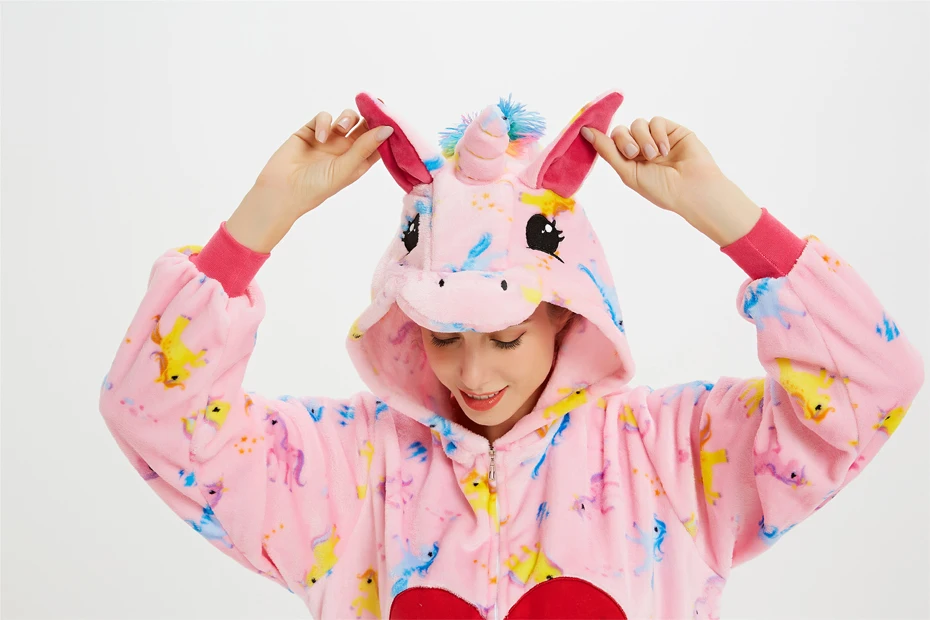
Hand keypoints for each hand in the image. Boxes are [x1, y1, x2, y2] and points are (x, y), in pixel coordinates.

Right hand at [227, 109, 393, 251]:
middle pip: (364, 126)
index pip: (377, 143)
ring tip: (341, 127)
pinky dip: (324, 123)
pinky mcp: (311, 130)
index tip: (392, 119)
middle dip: (370, 116)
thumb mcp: (346, 168)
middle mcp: (345, 150)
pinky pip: (323, 117)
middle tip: (376, 105)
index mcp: (358, 162)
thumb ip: (365, 147)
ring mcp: (329, 139)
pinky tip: (319, 137)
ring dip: (347, 118)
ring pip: (346, 118)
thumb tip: (388, 129)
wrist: (282, 189)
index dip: (385, 131)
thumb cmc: (317, 187)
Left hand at [581, 118, 761, 245]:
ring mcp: (657, 139)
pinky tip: (664, 149)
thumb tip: (585, 132)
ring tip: (653, 156)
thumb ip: (608, 151)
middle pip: (621, 131)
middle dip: (624, 141)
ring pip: (638, 124)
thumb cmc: (660, 188)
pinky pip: (656, 121)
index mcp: (629, 162)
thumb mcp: (628, 172)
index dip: (601, 138)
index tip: (586, 130)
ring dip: (642, 139)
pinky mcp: (672, 130)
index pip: (610, 143)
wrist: (691, 189)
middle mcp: (642, 149)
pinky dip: (657, 134)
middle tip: (634, 154)